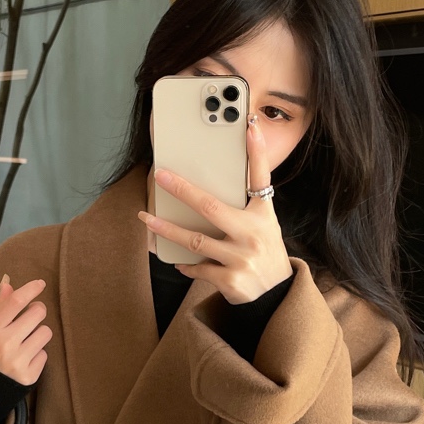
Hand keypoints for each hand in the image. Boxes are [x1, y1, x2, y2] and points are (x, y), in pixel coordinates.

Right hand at [0, 275, 50, 384]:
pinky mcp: (29, 376)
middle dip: (36, 312)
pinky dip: (36, 355)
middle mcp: (5, 344)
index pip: (16, 302)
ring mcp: (18, 361)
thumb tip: (8, 284)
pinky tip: (23, 359)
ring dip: (38, 334)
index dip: (31, 289)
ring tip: (25, 341)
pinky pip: (44, 354)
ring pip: (45, 333)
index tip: (40, 284)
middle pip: (38, 313)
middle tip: (29, 318)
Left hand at [137, 115, 292, 303]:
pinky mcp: (231, 280)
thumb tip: (211, 187)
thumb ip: (245, 207)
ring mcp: (242, 258)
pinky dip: (185, 265)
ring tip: (147, 218)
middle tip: (161, 176)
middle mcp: (254, 234)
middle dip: (183, 190)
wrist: (276, 296)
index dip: (257, 151)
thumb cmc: (264, 253)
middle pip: (211, 207)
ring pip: (195, 241)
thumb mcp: (264, 226)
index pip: (262, 177)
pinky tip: (177, 261)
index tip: (248, 127)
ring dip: (167, 229)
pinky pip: (198, 267)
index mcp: (263, 215)